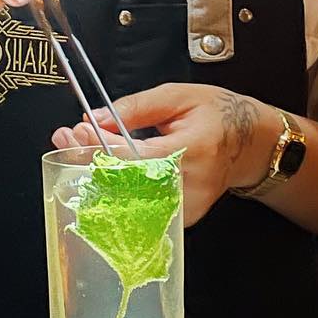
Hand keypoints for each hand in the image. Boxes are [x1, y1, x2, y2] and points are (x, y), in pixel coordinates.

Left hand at [51, 83, 277, 225]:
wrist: (250, 144)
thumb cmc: (217, 115)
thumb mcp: (177, 97)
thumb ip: (135, 108)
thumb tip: (95, 119)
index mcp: (192, 150)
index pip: (135, 157)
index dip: (100, 147)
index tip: (77, 130)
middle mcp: (189, 185)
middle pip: (125, 184)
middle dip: (89, 161)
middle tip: (68, 140)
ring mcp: (186, 208)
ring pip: (129, 202)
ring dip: (97, 177)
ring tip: (77, 154)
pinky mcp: (182, 220)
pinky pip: (141, 211)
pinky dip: (117, 194)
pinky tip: (100, 176)